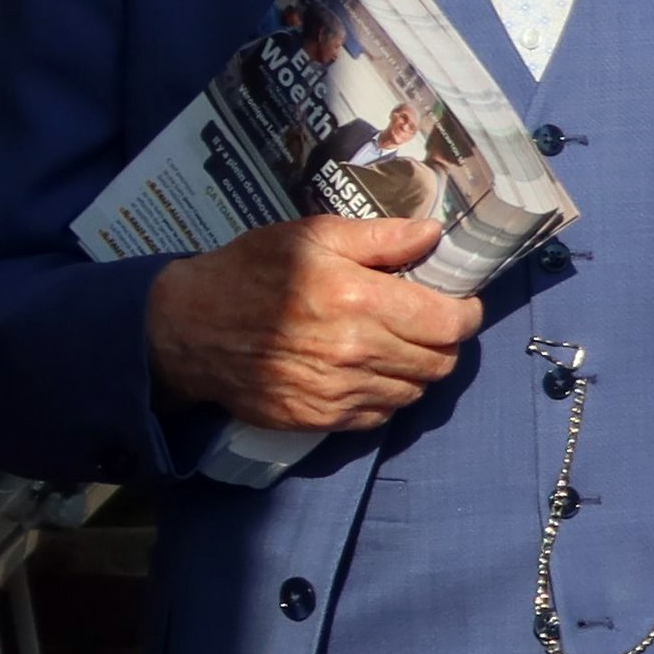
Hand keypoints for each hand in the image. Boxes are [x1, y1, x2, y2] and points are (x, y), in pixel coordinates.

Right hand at [145, 213, 483, 428]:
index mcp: (359, 301)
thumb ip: (380, 237)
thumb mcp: (312, 235)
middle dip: (445, 342)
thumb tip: (433, 235)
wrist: (187, 328)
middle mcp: (355, 352)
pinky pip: (380, 415)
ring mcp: (337, 391)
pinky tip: (369, 371)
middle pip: (440, 362)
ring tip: (397, 346)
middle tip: (428, 324)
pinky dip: (387, 395)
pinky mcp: (319, 418)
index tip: (461, 304)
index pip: (450, 323)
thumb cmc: (250, 271)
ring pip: (415, 391)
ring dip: (417, 370)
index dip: (467, 314)